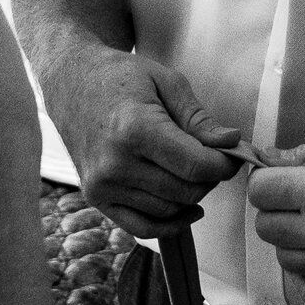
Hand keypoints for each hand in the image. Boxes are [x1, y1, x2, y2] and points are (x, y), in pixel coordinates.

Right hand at [42, 46, 241, 240]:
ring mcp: (102, 185)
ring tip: (192, 170)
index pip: (195, 165)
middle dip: (210, 178)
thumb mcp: (167, 83)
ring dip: (191, 195)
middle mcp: (115, 163)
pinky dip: (170, 224)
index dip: (224, 165)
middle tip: (214, 159)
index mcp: (135, 129)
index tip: (232, 155)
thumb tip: (232, 143)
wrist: (72, 81)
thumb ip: (199, 118)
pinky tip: (188, 210)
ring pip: (169, 210)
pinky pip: (142, 227)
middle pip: (186, 190)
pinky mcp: (96, 198)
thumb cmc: (121, 77)